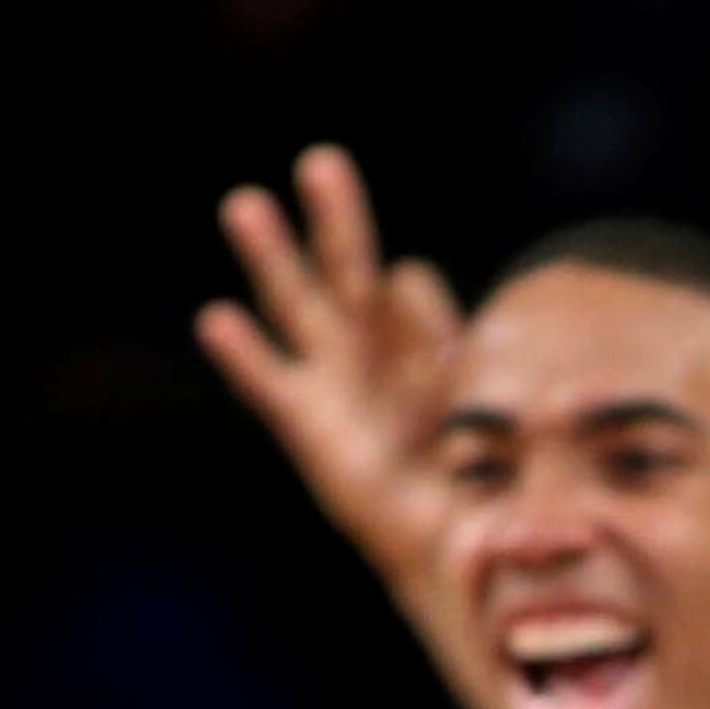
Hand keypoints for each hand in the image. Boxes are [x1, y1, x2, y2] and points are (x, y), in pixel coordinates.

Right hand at [194, 145, 463, 593]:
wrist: (454, 546)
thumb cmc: (482, 479)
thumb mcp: (490, 419)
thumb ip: (474, 376)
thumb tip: (454, 343)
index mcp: (424, 334)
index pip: (413, 292)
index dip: (420, 313)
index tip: (444, 356)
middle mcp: (372, 344)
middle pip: (349, 268)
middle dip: (335, 219)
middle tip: (322, 163)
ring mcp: (333, 378)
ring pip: (296, 304)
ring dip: (271, 256)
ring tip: (246, 205)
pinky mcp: (304, 423)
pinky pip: (268, 383)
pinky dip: (244, 355)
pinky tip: (219, 320)